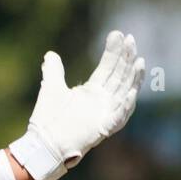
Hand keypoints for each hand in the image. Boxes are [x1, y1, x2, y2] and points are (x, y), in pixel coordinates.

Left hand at [9, 30, 144, 179]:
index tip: (118, 34)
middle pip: (120, 75)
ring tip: (139, 61)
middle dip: (126, 57)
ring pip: (125, 92)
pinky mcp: (103, 129)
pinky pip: (119, 117)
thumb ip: (53, 71)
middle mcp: (103, 100)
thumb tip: (50, 54)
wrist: (41, 145)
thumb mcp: (51, 89)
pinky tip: (132, 92)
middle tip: (130, 39)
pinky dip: (126, 105)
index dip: (114, 51)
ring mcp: (105, 114)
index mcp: (93, 91)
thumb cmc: (47, 121)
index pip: (109, 67)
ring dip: (133, 78)